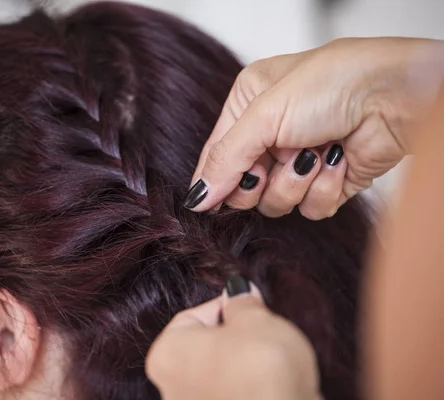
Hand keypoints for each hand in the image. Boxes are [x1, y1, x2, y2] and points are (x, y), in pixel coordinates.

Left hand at [146, 279, 320, 399]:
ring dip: (246, 364)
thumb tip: (238, 292)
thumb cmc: (263, 372)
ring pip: (224, 372)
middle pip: (207, 346)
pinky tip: (273, 383)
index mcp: (166, 355)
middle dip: (237, 337)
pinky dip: (253, 387)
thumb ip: (242, 302)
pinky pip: (238, 393)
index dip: (228, 306)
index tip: (249, 303)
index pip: (193, 316)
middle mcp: (172, 388)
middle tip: (263, 330)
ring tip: (272, 359)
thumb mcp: (255, 319)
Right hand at [184, 38, 442, 218]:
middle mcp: (272, 136)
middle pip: (244, 188)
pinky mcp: (328, 182)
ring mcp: (300, 161)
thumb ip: (224, 160)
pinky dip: (325, 189)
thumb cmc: (329, 85)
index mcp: (248, 107)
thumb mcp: (262, 116)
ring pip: (277, 203)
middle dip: (260, 181)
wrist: (394, 95)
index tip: (209, 201)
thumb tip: (195, 198)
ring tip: (315, 153)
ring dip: (297, 182)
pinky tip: (338, 160)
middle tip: (270, 166)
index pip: (218, 156)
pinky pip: (311, 209)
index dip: (216, 181)